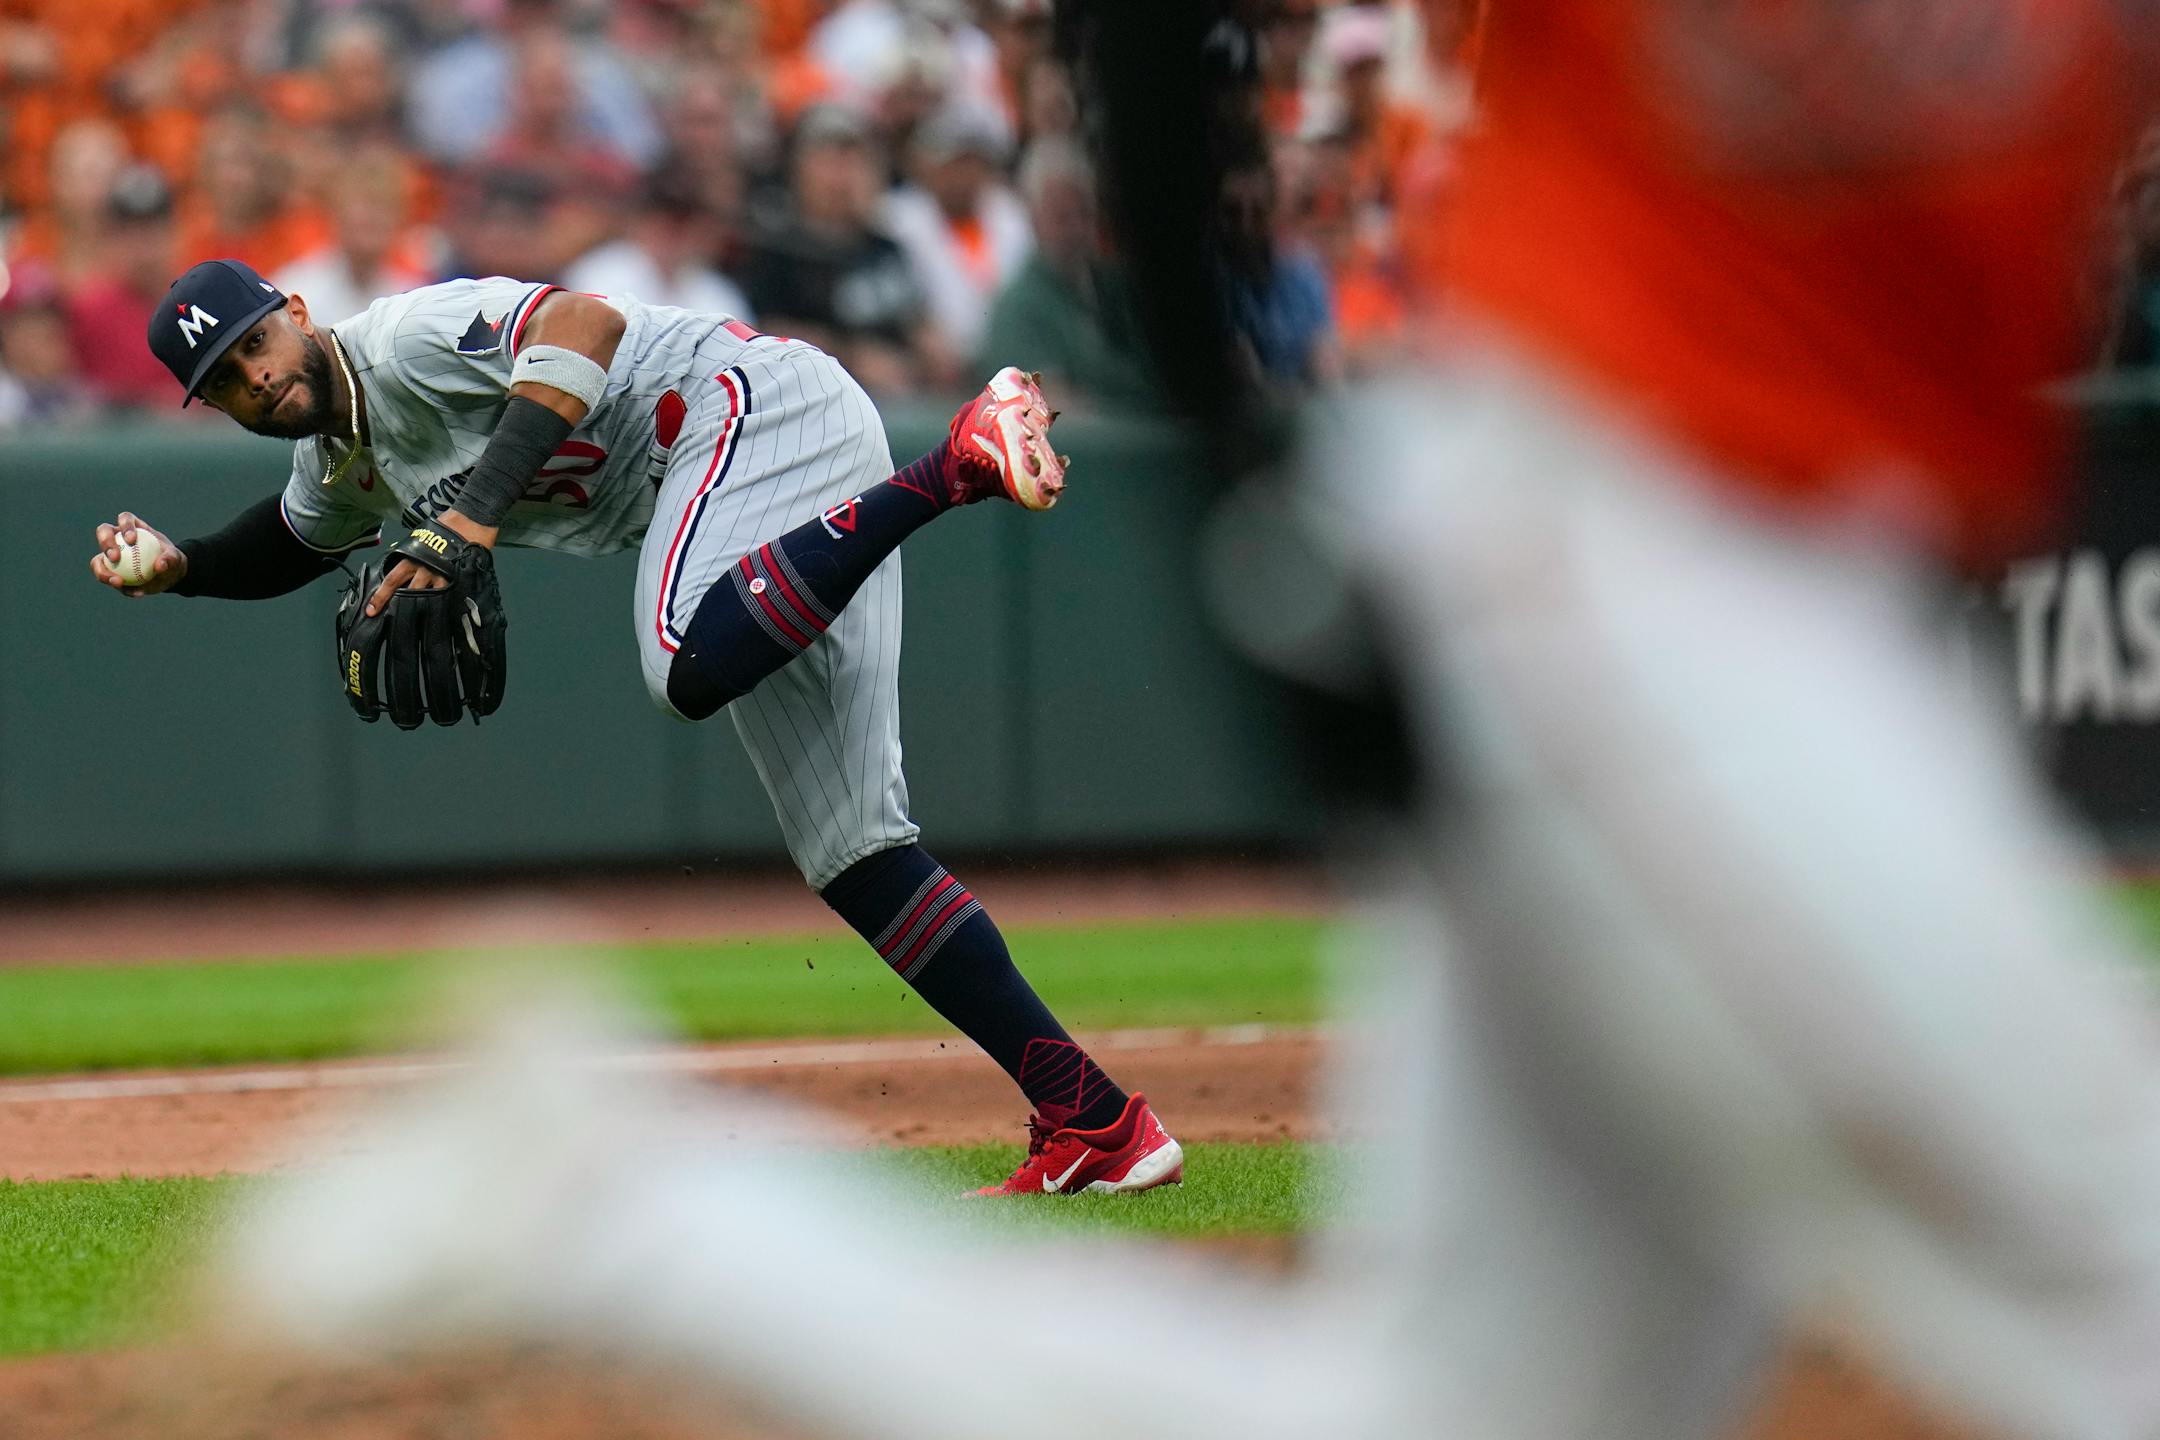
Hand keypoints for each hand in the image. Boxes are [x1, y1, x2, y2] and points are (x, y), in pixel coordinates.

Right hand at [89, 512, 185, 596]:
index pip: (125, 519)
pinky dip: (121, 588)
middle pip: (103, 532)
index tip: (132, 540)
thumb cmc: (171, 560)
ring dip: (102, 571)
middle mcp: (117, 537)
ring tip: (118, 581)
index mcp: (133, 527)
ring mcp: (110, 555)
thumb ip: (169, 559)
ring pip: (97, 560)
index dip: (125, 526)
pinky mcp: (109, 572)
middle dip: (105, 542)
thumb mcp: (175, 559)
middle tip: (115, 557)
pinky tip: (136, 593)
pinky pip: (108, 580)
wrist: (169, 574)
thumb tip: (159, 566)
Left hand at [365, 510, 495, 616]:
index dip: (380, 596)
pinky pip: (446, 595)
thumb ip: (410, 553)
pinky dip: (441, 603)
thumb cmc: (443, 529)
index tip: (371, 610)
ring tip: (414, 621)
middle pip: (407, 592)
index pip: (391, 580)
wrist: (467, 522)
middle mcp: (423, 568)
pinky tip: (438, 613)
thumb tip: (400, 565)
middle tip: (389, 620)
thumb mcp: (420, 539)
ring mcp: (440, 574)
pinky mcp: (456, 578)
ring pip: (426, 597)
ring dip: (419, 607)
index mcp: (411, 558)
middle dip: (397, 606)